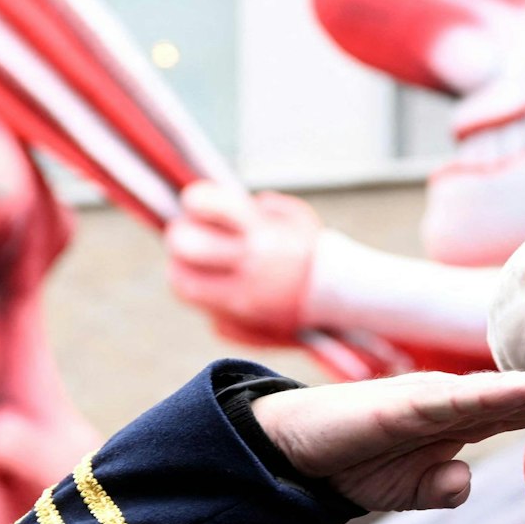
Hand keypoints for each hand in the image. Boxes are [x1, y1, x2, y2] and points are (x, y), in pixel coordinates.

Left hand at [165, 183, 321, 344]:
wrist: (345, 296)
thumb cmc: (312, 252)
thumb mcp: (293, 217)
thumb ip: (255, 210)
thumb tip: (217, 210)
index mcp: (261, 230)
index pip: (204, 203)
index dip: (195, 201)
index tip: (198, 205)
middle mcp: (250, 262)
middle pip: (184, 244)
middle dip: (179, 236)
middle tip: (186, 235)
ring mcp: (243, 296)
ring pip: (183, 284)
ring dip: (180, 271)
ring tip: (193, 265)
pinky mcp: (242, 322)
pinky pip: (204, 309)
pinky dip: (203, 299)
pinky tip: (217, 289)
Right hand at [252, 367, 524, 510]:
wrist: (294, 452)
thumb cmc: (351, 462)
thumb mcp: (410, 487)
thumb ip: (441, 486)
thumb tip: (465, 483)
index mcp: (462, 418)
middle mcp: (454, 399)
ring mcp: (432, 398)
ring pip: (507, 390)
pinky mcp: (404, 405)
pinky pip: (458, 402)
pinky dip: (496, 397)